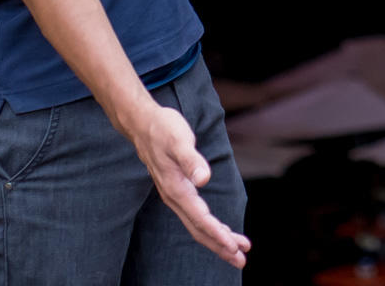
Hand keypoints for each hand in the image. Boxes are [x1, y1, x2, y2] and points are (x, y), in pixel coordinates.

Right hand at [125, 98, 250, 267]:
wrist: (143, 123)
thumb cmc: (163, 129)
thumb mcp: (179, 140)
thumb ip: (191, 160)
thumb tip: (204, 179)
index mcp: (176, 189)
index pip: (200, 219)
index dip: (217, 234)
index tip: (234, 247)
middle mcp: (174, 198)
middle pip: (199, 230)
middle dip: (220, 247)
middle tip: (242, 261)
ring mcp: (175, 196)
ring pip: (198, 226)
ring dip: (218, 240)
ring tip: (239, 251)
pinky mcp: (178, 192)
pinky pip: (195, 217)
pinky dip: (211, 227)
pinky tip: (222, 231)